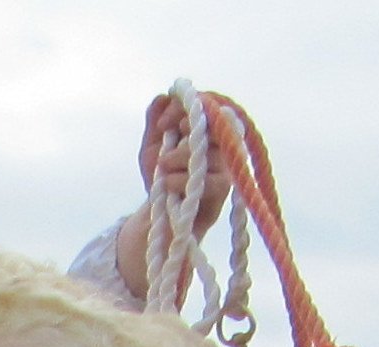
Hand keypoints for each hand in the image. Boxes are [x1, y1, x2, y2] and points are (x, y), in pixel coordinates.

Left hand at [137, 95, 232, 236]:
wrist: (160, 218)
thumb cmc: (161, 179)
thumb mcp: (151, 148)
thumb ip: (155, 121)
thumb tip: (164, 96)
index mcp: (209, 129)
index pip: (208, 102)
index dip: (183, 107)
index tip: (161, 124)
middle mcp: (224, 143)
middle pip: (214, 120)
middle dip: (186, 127)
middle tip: (167, 141)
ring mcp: (227, 165)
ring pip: (209, 149)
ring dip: (177, 157)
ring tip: (162, 169)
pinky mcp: (224, 189)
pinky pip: (208, 178)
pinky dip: (179, 180)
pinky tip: (167, 185)